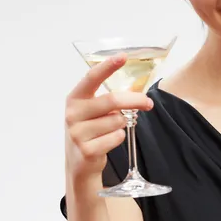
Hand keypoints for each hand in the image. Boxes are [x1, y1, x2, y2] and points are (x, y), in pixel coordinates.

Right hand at [64, 53, 153, 179]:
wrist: (79, 163)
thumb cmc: (90, 132)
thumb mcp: (91, 112)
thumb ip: (108, 101)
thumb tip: (137, 95)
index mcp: (75, 98)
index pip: (92, 77)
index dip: (108, 66)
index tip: (123, 57)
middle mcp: (73, 113)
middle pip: (113, 100)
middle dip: (135, 100)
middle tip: (148, 103)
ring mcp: (78, 132)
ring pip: (117, 121)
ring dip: (123, 124)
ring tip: (111, 130)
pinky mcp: (87, 149)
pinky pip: (116, 137)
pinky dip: (119, 138)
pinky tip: (108, 142)